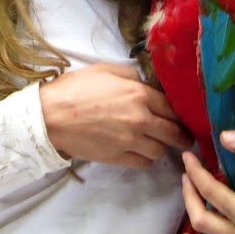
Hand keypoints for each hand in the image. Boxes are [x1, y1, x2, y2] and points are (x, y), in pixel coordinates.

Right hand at [39, 63, 192, 168]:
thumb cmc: (75, 89)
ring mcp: (130, 141)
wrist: (50, 116)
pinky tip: (140, 152)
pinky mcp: (117, 158)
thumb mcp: (105, 70)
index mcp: (139, 94)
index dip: (179, 114)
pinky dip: (145, 158)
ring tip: (156, 143)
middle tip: (184, 138)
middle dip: (181, 136)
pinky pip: (143, 163)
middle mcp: (140, 119)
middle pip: (173, 133)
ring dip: (160, 147)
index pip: (172, 108)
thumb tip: (146, 85)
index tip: (182, 118)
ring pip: (159, 151)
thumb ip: (132, 77)